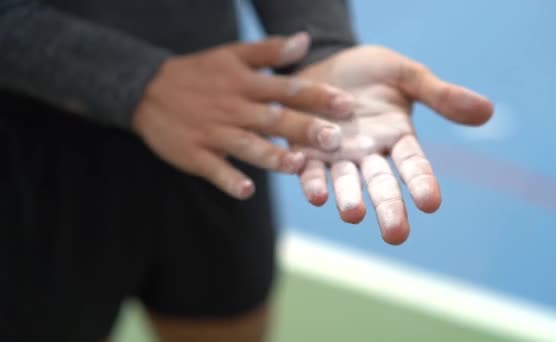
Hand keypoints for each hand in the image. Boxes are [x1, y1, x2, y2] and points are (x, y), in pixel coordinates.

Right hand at [132, 33, 355, 198]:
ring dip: (271, 156)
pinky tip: (247, 190)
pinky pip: (214, 169)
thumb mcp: (231, 55)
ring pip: (247, 146)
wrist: (146, 89)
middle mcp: (234, 108)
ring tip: (295, 165)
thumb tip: (305, 40)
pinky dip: (229, 179)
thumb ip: (269, 50)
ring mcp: (214, 132)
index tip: (348, 104)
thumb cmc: (199, 73)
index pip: (288, 89)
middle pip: (274, 119)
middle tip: (335, 140)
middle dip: (305, 130)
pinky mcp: (195, 154)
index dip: (319, 96)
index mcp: (246, 85)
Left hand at [296, 46, 493, 244]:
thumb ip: (440, 95)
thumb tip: (488, 111)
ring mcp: (336, 155)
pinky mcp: (305, 150)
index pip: (414, 165)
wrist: (326, 61)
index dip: (422, 183)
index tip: (431, 203)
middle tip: (396, 234)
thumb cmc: (371, 72)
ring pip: (344, 182)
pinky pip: (308, 170)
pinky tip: (316, 194)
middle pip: (381, 184)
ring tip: (353, 214)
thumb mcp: (406, 75)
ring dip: (348, 199)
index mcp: (397, 137)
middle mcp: (368, 153)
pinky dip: (311, 182)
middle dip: (388, 209)